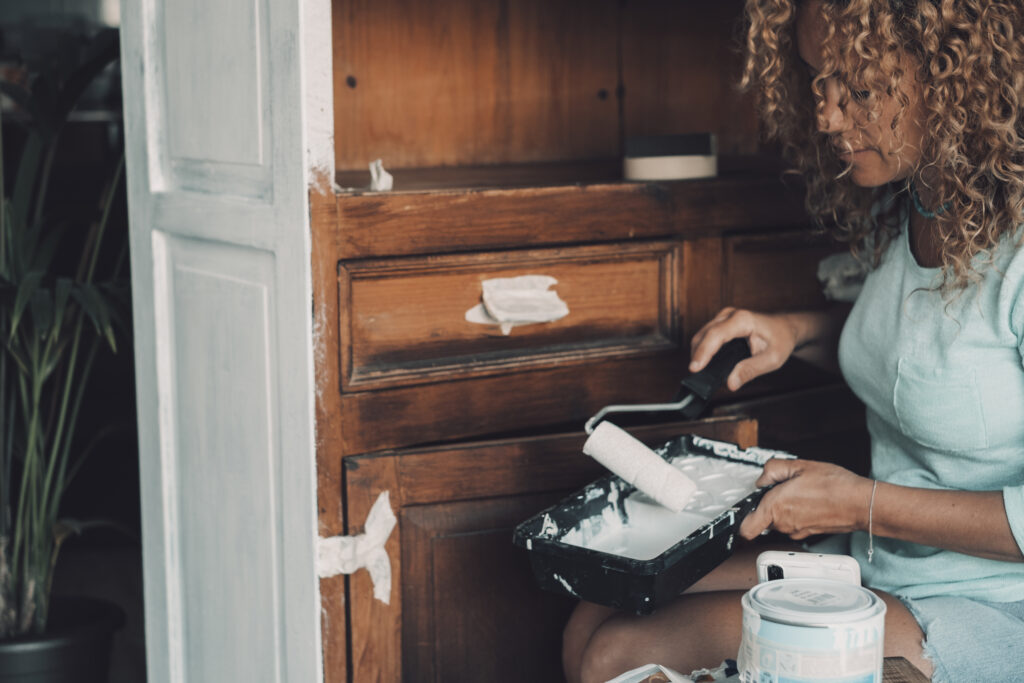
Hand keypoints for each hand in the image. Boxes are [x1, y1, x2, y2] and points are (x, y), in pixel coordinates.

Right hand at [689, 308, 800, 390]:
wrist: (785, 327)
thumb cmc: (781, 339)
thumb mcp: (772, 359)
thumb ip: (750, 370)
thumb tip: (730, 383)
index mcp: (743, 320)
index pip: (716, 335)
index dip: (703, 352)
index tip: (694, 368)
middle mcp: (729, 315)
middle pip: (703, 335)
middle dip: (697, 356)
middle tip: (697, 377)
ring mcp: (723, 317)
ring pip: (701, 335)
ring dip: (698, 353)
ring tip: (700, 372)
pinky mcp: (721, 322)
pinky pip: (705, 335)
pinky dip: (702, 349)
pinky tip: (705, 362)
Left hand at [739, 458, 873, 539]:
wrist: (860, 504)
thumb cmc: (835, 486)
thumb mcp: (799, 465)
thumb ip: (773, 469)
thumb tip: (763, 478)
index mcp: (776, 507)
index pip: (746, 529)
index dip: (741, 520)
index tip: (743, 510)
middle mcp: (784, 523)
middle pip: (763, 518)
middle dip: (769, 502)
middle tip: (785, 487)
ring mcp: (796, 531)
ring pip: (779, 520)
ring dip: (785, 507)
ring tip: (803, 492)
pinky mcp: (808, 533)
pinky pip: (794, 523)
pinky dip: (798, 513)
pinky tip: (812, 501)